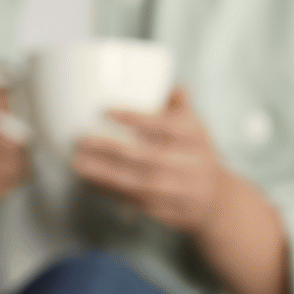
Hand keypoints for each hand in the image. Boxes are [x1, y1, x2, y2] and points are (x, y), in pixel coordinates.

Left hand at [73, 87, 291, 293]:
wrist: (216, 202)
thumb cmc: (198, 156)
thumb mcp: (197, 128)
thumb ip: (180, 105)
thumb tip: (169, 83)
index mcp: (194, 136)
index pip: (164, 124)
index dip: (134, 117)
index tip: (104, 110)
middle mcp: (188, 164)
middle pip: (145, 155)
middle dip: (109, 148)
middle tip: (80, 139)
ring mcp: (175, 190)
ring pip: (135, 182)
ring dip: (102, 173)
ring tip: (77, 163)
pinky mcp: (161, 211)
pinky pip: (130, 200)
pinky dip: (107, 191)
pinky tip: (88, 181)